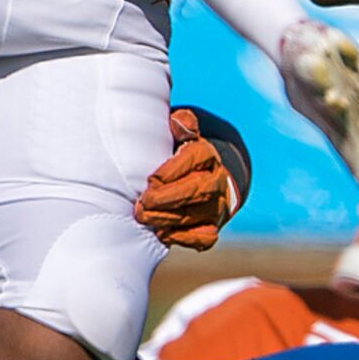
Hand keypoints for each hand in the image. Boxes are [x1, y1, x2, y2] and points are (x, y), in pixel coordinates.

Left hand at [135, 107, 244, 249]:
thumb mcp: (179, 136)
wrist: (207, 181)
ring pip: (195, 214)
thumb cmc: (180, 157)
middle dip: (166, 198)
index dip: (173, 169)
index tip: (152, 178)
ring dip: (167, 219)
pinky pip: (203, 237)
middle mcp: (215, 180)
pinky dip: (183, 238)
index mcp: (206, 154)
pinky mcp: (212, 227)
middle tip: (142, 203)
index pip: (195, 158)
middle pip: (196, 190)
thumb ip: (179, 125)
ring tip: (143, 217)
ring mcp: (216, 206)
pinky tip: (162, 233)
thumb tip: (177, 122)